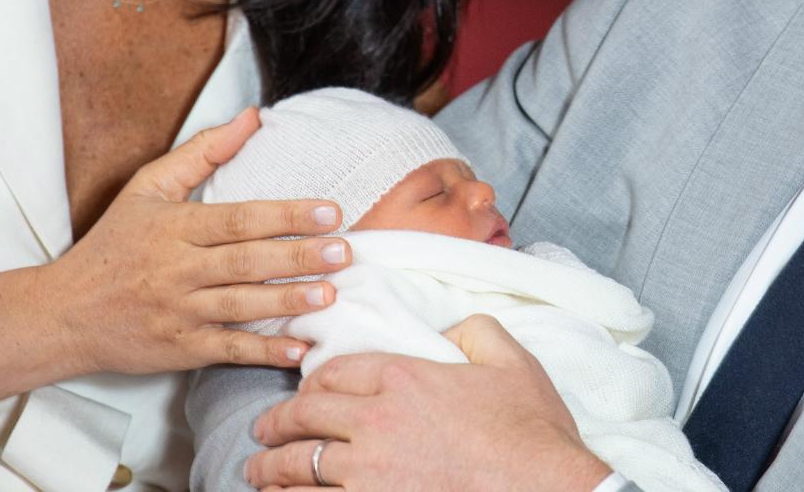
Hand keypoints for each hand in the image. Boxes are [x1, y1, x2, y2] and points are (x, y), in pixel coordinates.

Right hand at [47, 108, 353, 375]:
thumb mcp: (148, 188)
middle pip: (246, 261)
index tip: (331, 211)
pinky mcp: (178, 349)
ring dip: (287, 302)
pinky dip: (262, 352)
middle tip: (344, 251)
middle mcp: (177, 270)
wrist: (63, 314)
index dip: (287, 216)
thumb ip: (203, 151)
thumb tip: (253, 116)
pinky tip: (298, 349)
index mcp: (175, 228)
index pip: (239, 219)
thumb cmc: (114, 244)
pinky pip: (226, 350)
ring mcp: (178, 312)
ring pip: (239, 305)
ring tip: (329, 294)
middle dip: (298, 257)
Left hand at [246, 315, 612, 491]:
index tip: (306, 391)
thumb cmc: (532, 433)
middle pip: (305, 416)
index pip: (336, 371)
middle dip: (277, 423)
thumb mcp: (512, 362)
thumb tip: (451, 328)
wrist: (544, 489)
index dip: (313, 379)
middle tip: (264, 430)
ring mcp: (369, 473)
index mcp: (405, 378)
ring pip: (296, 467)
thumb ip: (475, 331)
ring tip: (259, 470)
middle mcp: (377, 422)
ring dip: (270, 467)